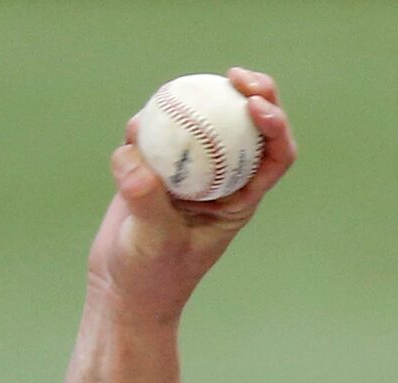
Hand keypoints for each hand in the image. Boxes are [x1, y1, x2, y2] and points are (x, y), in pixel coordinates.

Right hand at [86, 68, 296, 319]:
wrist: (122, 291)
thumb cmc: (151, 277)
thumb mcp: (153, 241)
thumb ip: (147, 200)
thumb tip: (135, 158)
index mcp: (240, 199)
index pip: (276, 156)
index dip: (276, 124)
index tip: (254, 103)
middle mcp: (221, 180)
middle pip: (249, 127)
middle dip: (253, 93)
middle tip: (236, 76)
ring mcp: (188, 172)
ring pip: (203, 121)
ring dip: (195, 100)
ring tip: (173, 93)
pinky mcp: (155, 168)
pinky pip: (157, 132)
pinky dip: (148, 123)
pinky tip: (134, 129)